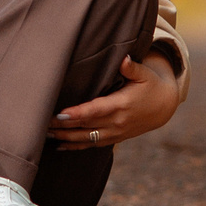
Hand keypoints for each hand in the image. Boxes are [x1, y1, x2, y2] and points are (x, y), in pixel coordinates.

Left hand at [47, 54, 178, 151]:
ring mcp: (115, 132)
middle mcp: (117, 122)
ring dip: (65, 137)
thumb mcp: (144, 75)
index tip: (60, 114)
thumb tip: (124, 59)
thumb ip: (132, 68)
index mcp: (121, 105)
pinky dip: (76, 146)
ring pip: (86, 138)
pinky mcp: (115, 138)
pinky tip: (60, 145)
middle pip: (85, 126)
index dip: (77, 114)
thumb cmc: (151, 86)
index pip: (95, 111)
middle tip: (42, 123)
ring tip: (45, 134)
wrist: (163, 108)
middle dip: (63, 126)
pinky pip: (93, 145)